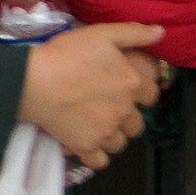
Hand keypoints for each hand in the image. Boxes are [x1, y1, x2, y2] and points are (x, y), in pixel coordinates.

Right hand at [16, 21, 163, 168]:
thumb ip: (134, 33)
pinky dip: (97, 155)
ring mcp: (105, 132)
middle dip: (128, 117)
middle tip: (110, 107)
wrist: (34, 81)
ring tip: (98, 125)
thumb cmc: (67, 54)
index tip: (129, 88)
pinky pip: (101, 162)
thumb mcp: (102, 33)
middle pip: (138, 124)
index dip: (143, 92)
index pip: (152, 94)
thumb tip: (161, 33)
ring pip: (121, 143)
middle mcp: (123, 111)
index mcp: (130, 84)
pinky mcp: (86, 147)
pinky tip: (89, 143)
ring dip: (114, 135)